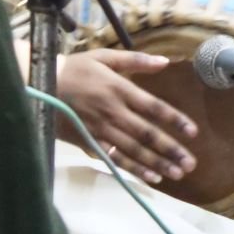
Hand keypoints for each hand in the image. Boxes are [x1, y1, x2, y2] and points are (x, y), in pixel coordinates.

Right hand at [56, 49, 197, 185]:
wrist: (40, 84)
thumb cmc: (76, 68)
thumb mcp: (104, 57)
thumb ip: (135, 60)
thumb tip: (164, 61)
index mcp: (118, 88)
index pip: (153, 107)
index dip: (174, 120)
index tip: (193, 132)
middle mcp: (113, 111)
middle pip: (147, 134)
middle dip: (171, 150)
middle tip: (191, 163)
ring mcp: (101, 130)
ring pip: (134, 150)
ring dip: (157, 163)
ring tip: (177, 174)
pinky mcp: (89, 142)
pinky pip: (114, 158)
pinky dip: (133, 169)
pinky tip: (150, 177)